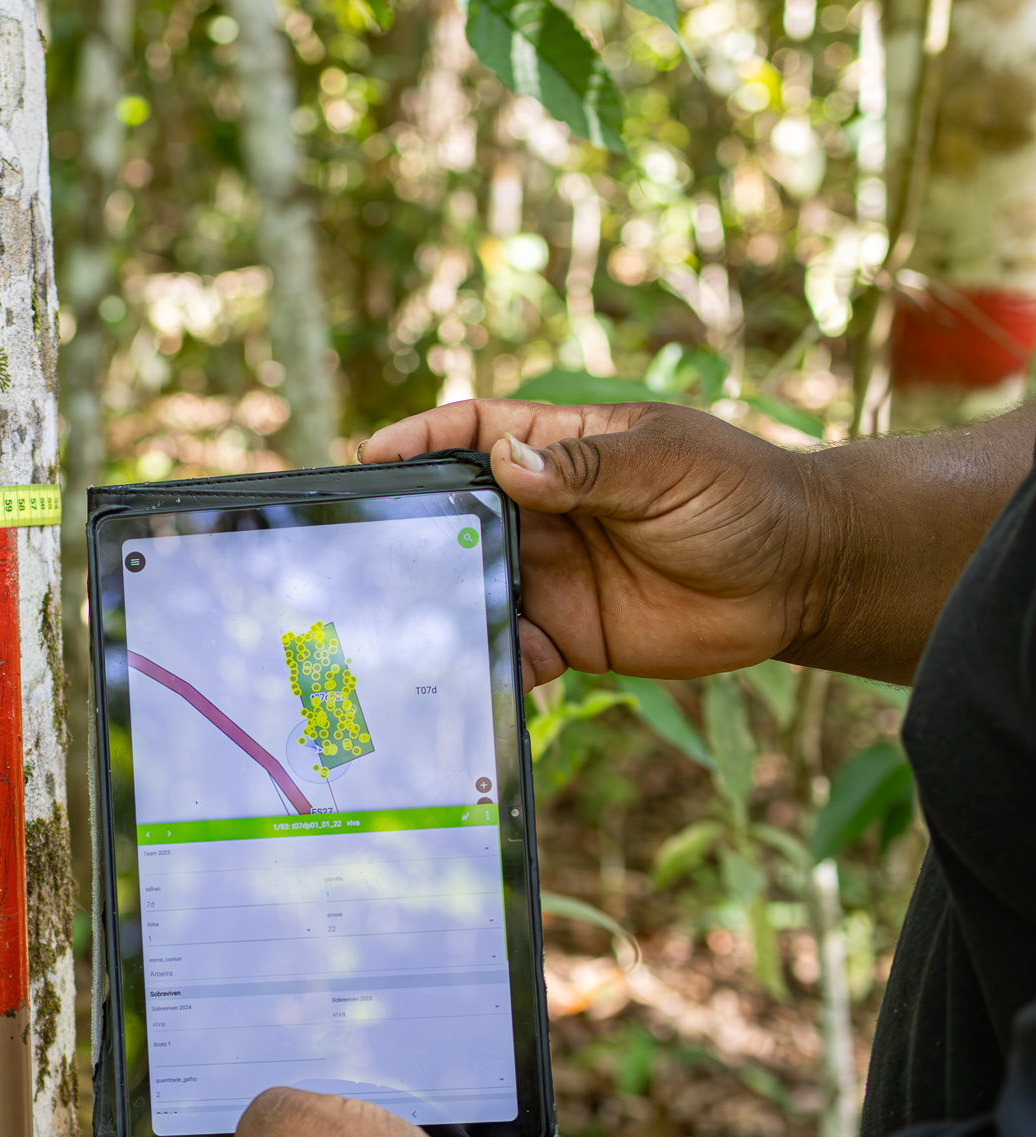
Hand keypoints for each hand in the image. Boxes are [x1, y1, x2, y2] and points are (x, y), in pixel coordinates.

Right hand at [360, 401, 824, 689]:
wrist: (802, 579)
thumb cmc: (743, 496)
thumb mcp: (667, 465)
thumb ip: (586, 467)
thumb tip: (505, 464)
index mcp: (565, 448)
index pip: (478, 432)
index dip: (423, 439)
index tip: (373, 456)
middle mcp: (546, 511)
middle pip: (458, 513)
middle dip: (414, 528)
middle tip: (367, 550)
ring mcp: (553, 575)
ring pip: (475, 584)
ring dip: (445, 601)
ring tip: (407, 620)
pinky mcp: (570, 634)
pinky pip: (513, 647)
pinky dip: (492, 660)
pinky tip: (478, 671)